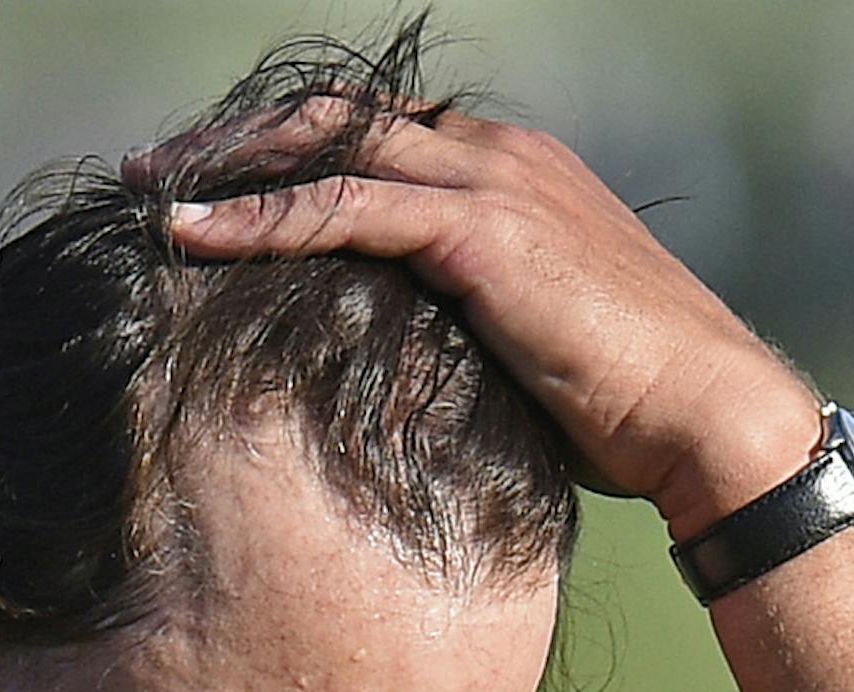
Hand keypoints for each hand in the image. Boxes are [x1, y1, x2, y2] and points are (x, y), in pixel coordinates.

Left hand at [126, 105, 824, 537]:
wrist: (703, 411)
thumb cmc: (625, 411)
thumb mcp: (525, 354)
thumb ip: (461, 335)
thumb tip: (401, 385)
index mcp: (507, 173)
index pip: (375, 135)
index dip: (289, 155)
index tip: (214, 190)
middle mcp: (495, 154)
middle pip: (337, 117)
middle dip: (238, 141)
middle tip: (156, 174)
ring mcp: (489, 182)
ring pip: (328, 144)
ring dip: (228, 167)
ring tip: (150, 197)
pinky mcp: (479, 231)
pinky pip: (343, 206)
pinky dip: (261, 217)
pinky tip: (193, 236)